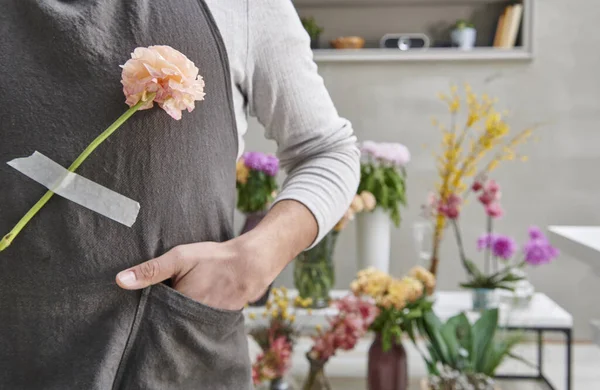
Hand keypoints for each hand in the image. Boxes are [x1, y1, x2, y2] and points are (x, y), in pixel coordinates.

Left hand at [115, 240, 272, 310]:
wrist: (251, 264)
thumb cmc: (215, 258)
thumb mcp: (181, 257)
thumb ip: (151, 270)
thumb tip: (120, 281)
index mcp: (180, 305)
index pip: (153, 315)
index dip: (148, 308)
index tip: (145, 301)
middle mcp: (192, 319)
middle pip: (168, 322)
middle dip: (164, 313)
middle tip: (167, 296)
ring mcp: (206, 323)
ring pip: (184, 323)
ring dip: (180, 315)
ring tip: (183, 298)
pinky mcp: (217, 322)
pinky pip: (200, 323)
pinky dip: (195, 315)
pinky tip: (197, 302)